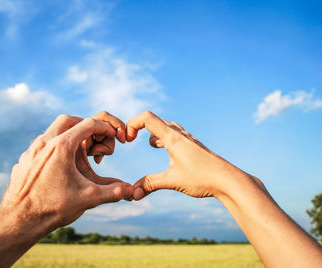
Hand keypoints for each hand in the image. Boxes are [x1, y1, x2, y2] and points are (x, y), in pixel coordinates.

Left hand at [1, 112, 132, 233]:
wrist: (18, 221)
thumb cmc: (52, 208)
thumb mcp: (88, 199)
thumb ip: (112, 191)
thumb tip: (131, 190)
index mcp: (62, 147)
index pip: (88, 124)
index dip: (105, 128)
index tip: (113, 136)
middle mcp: (44, 143)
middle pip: (67, 119)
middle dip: (84, 125)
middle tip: (94, 138)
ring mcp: (31, 151)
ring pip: (51, 131)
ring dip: (67, 135)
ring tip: (78, 152)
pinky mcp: (24, 160)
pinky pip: (41, 145)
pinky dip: (54, 147)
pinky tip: (59, 165)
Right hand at [126, 111, 251, 199]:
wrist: (229, 180)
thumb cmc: (202, 178)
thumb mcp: (172, 181)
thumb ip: (150, 184)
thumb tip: (133, 193)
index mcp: (172, 138)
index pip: (147, 118)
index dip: (132, 124)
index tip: (128, 141)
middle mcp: (180, 134)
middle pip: (154, 119)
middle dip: (139, 128)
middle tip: (131, 140)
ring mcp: (188, 139)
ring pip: (166, 126)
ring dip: (154, 132)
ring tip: (152, 145)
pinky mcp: (193, 146)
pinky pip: (175, 133)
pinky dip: (165, 137)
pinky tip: (167, 151)